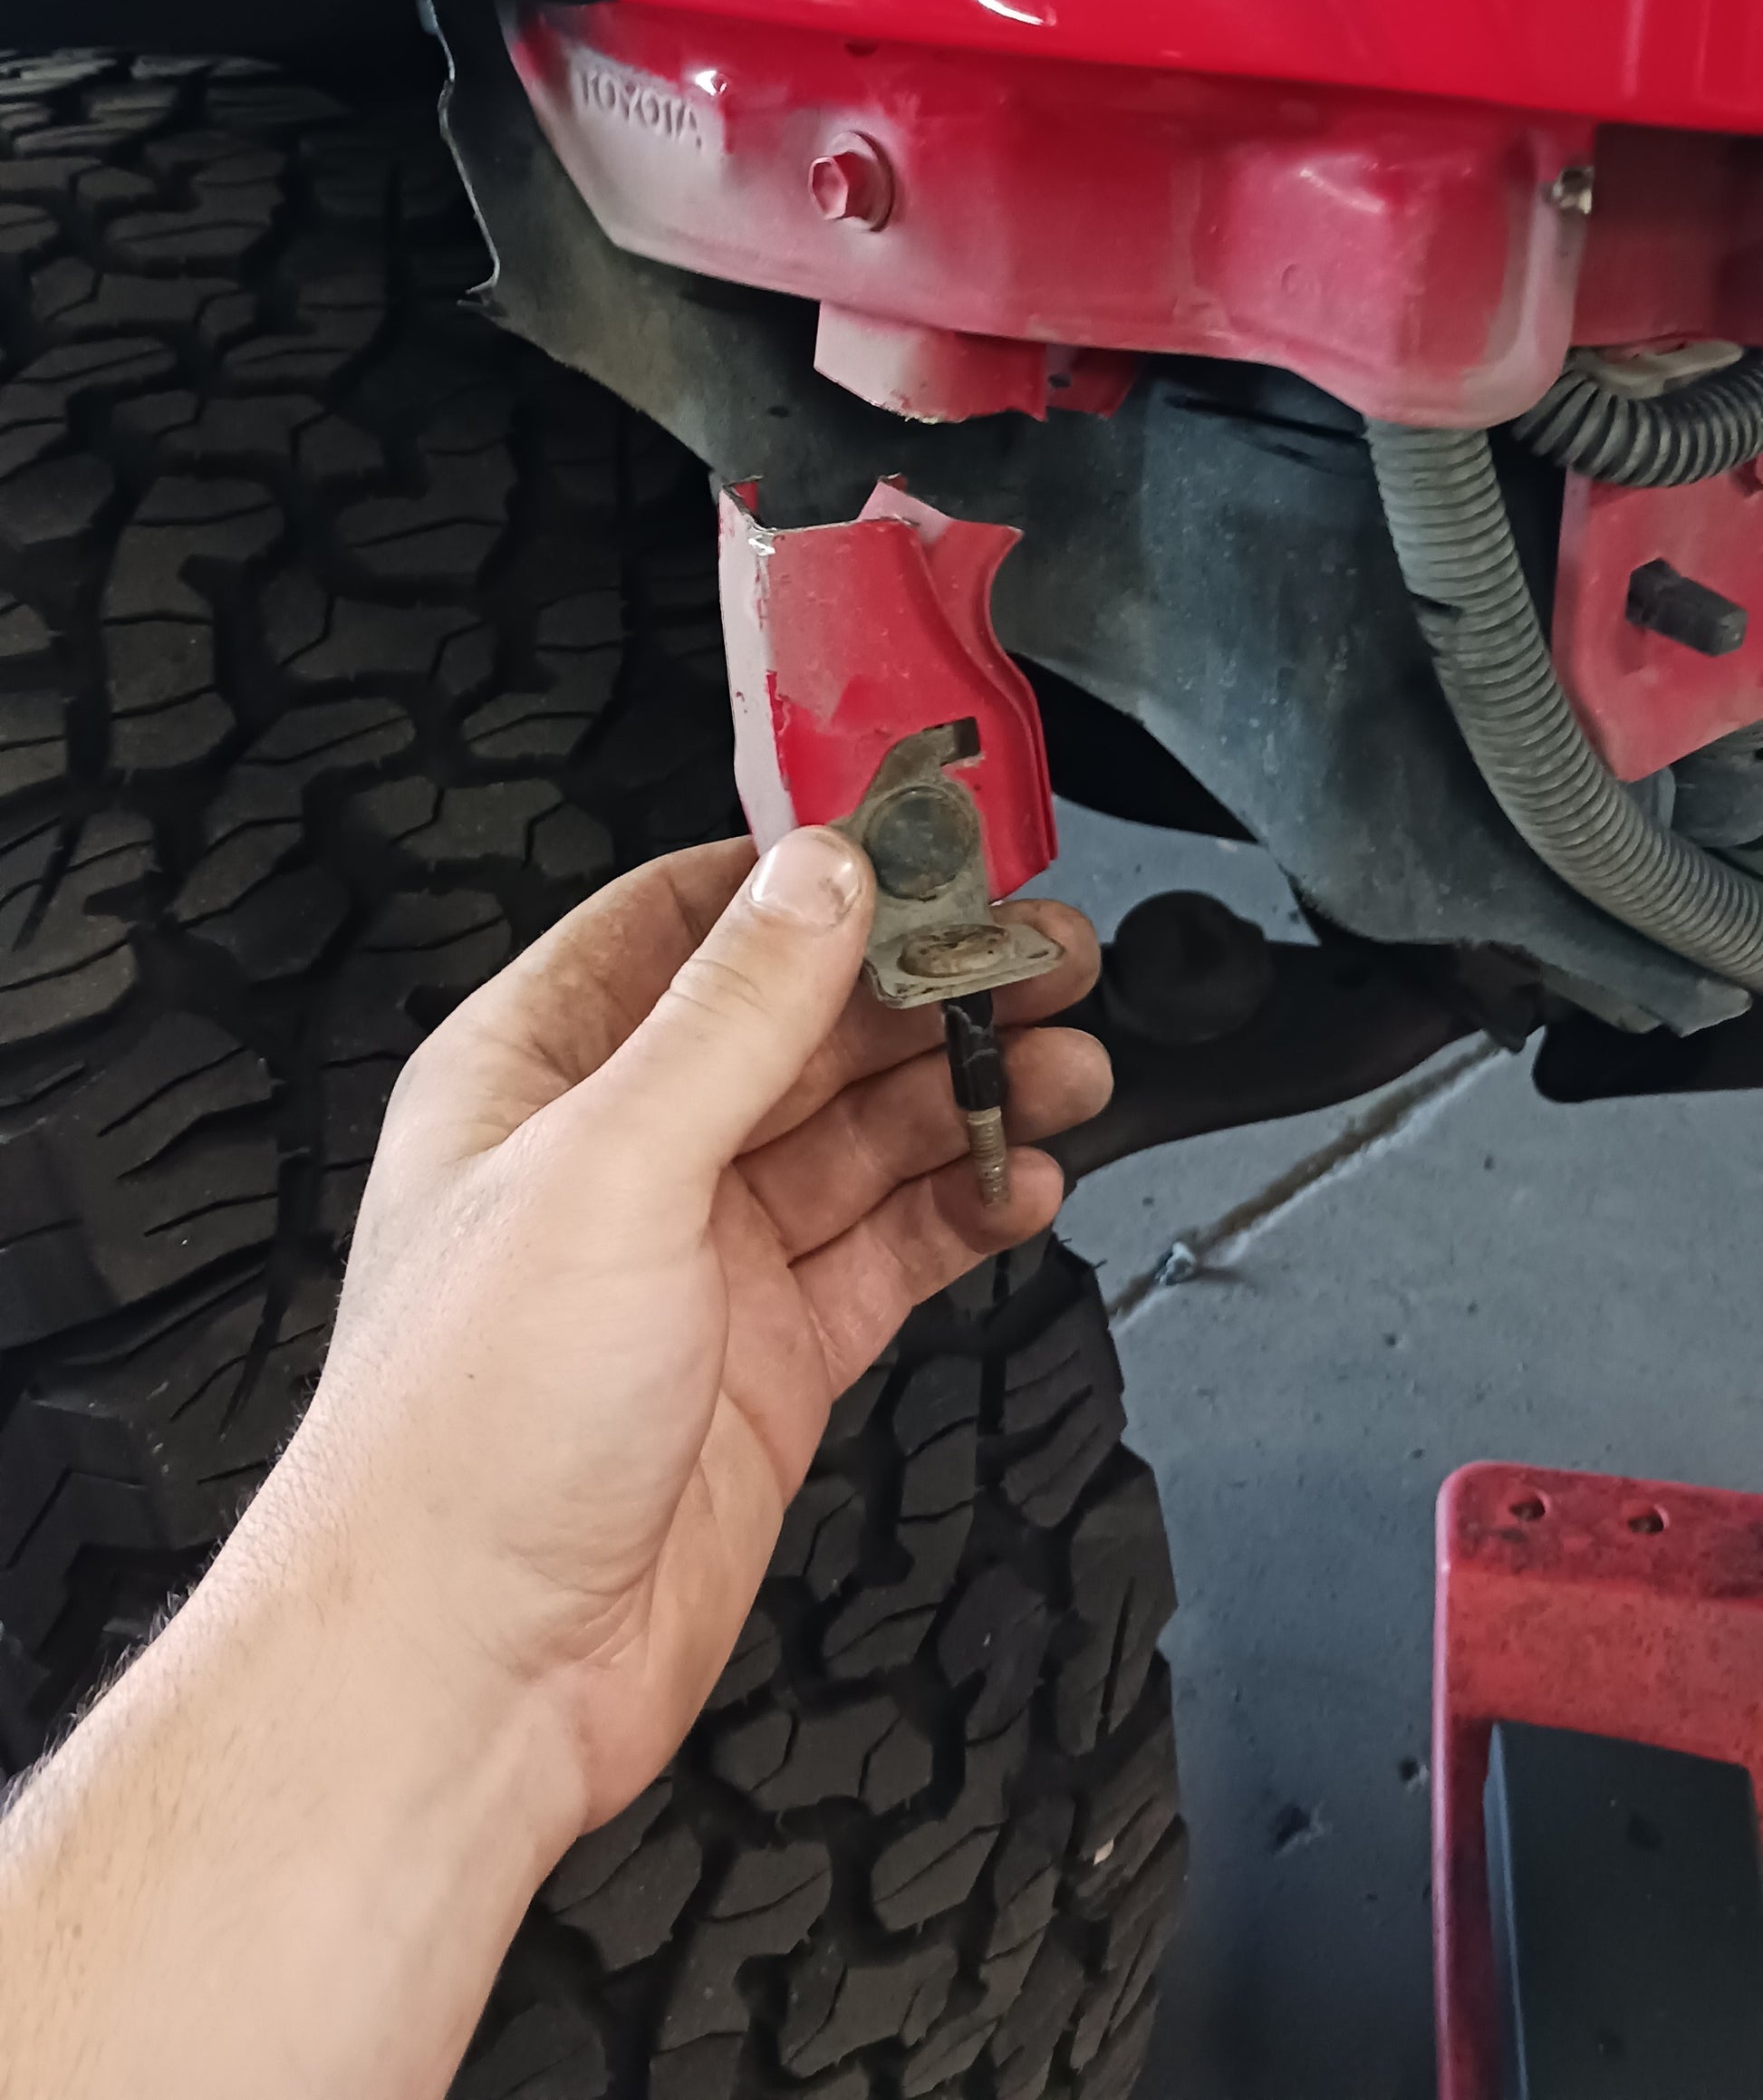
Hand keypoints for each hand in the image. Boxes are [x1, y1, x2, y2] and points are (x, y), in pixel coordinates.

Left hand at [261, 826, 1107, 1842]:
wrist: (467, 1676)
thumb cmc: (463, 1434)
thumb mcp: (608, 1170)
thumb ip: (732, 1017)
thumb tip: (818, 876)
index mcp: (538, 1067)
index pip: (692, 918)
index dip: (814, 877)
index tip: (931, 853)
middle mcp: (621, 1150)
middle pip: (802, 1022)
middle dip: (926, 985)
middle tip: (1047, 958)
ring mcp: (700, 1257)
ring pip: (861, 1132)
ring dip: (968, 1090)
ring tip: (1067, 1064)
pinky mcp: (768, 1357)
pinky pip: (888, 1247)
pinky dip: (963, 1206)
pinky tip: (1026, 1178)